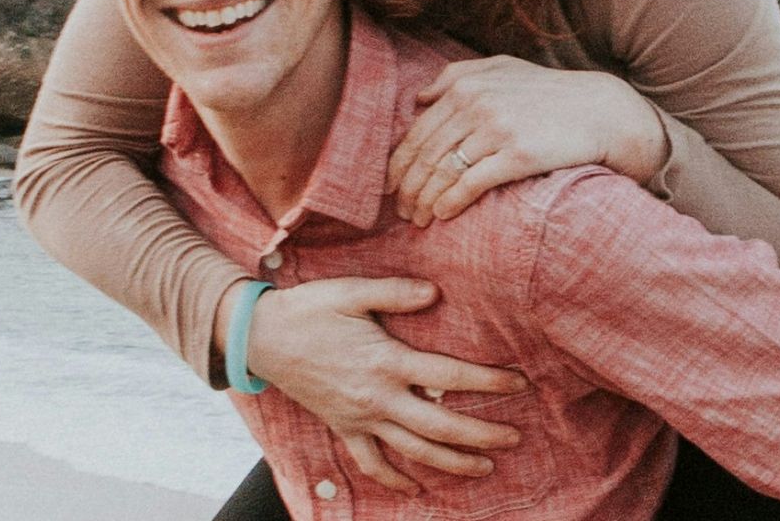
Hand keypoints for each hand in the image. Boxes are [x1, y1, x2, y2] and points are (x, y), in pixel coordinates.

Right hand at [235, 277, 527, 493]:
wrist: (260, 337)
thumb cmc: (309, 309)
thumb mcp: (351, 291)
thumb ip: (395, 292)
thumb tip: (435, 293)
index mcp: (386, 361)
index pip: (448, 377)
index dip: (487, 382)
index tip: (519, 383)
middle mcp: (377, 397)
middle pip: (440, 427)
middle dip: (482, 435)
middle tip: (515, 438)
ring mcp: (360, 418)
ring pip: (413, 451)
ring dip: (452, 463)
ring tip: (486, 468)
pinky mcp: (343, 428)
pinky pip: (371, 464)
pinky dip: (395, 480)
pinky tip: (417, 489)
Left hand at [387, 56, 668, 224]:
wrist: (603, 111)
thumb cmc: (551, 93)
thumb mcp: (504, 69)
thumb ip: (458, 75)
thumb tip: (418, 97)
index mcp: (467, 85)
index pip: (418, 131)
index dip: (399, 162)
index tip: (391, 186)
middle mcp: (477, 104)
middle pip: (426, 154)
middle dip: (407, 187)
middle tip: (400, 210)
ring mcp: (497, 129)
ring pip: (443, 171)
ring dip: (424, 200)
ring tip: (418, 219)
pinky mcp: (518, 154)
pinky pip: (472, 183)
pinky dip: (451, 202)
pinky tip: (442, 215)